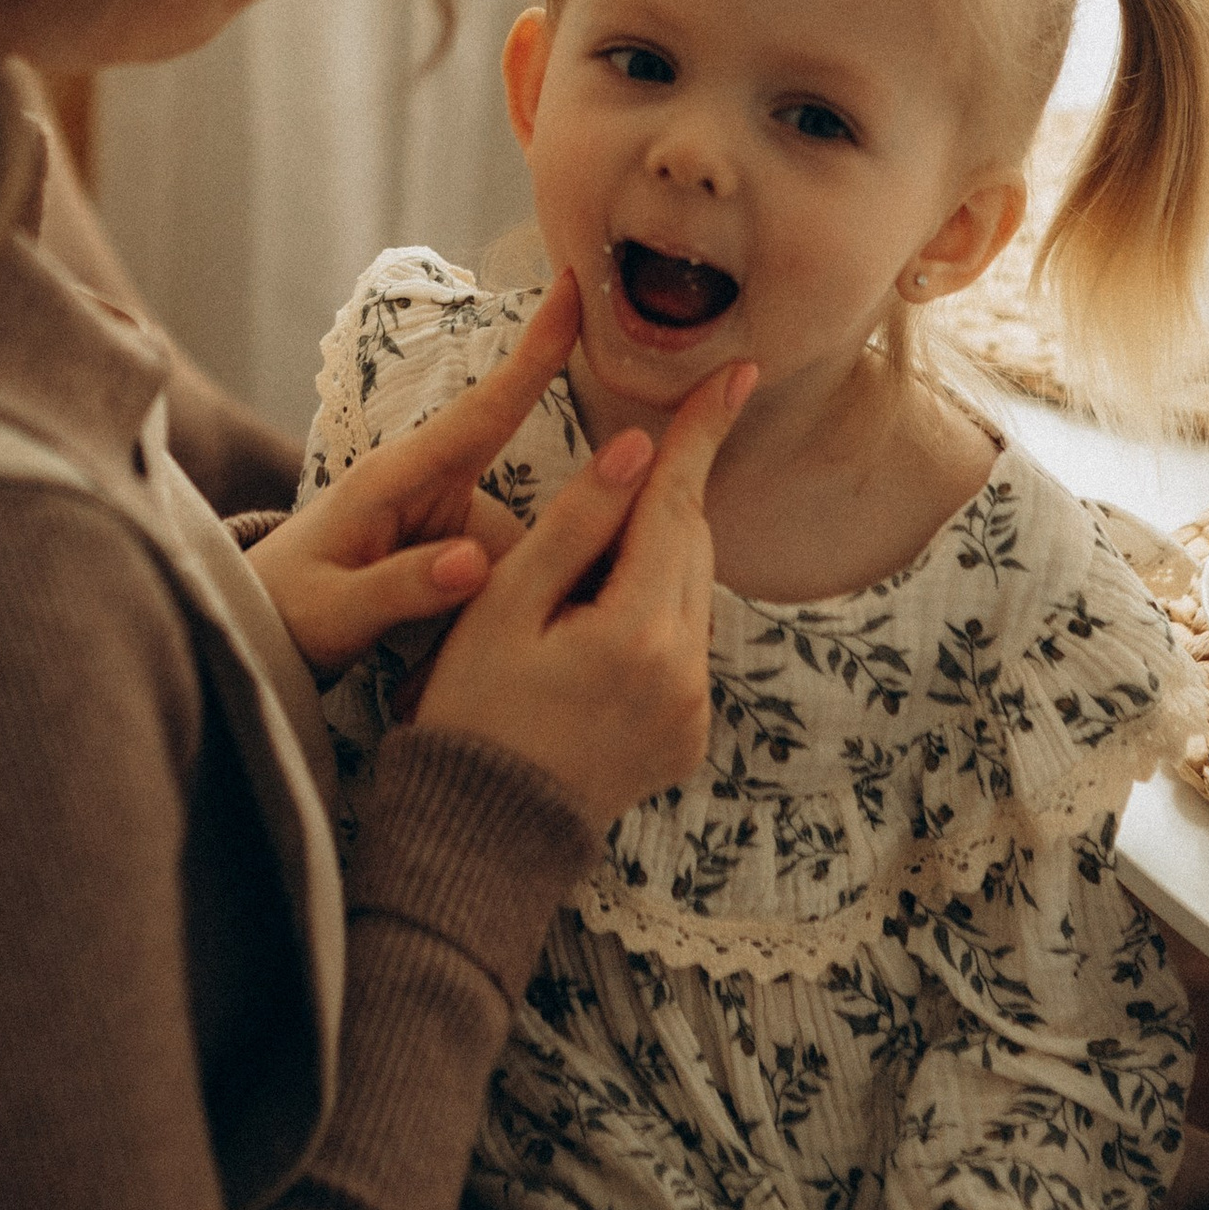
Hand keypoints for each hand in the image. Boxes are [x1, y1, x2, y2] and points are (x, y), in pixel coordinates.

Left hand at [247, 276, 577, 680]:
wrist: (256, 628)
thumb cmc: (285, 610)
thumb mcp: (333, 610)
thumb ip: (399, 588)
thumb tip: (474, 563)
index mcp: (399, 478)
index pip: (483, 410)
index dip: (535, 354)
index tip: (575, 290)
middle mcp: (435, 488)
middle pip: (537, 500)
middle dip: (580, 531)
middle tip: (592, 584)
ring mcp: (448, 519)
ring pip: (530, 549)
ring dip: (535, 594)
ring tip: (504, 650)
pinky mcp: (456, 550)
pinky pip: (510, 573)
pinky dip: (517, 608)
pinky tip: (505, 655)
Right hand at [411, 354, 755, 829]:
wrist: (479, 835)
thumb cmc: (470, 709)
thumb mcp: (503, 604)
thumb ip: (575, 523)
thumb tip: (638, 449)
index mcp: (636, 636)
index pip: (675, 507)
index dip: (701, 435)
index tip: (738, 374)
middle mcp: (684, 675)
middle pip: (689, 547)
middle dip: (662, 497)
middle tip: (626, 463)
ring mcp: (693, 712)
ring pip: (690, 593)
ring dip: (653, 557)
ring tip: (581, 569)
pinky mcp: (690, 736)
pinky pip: (685, 644)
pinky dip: (653, 612)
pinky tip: (596, 623)